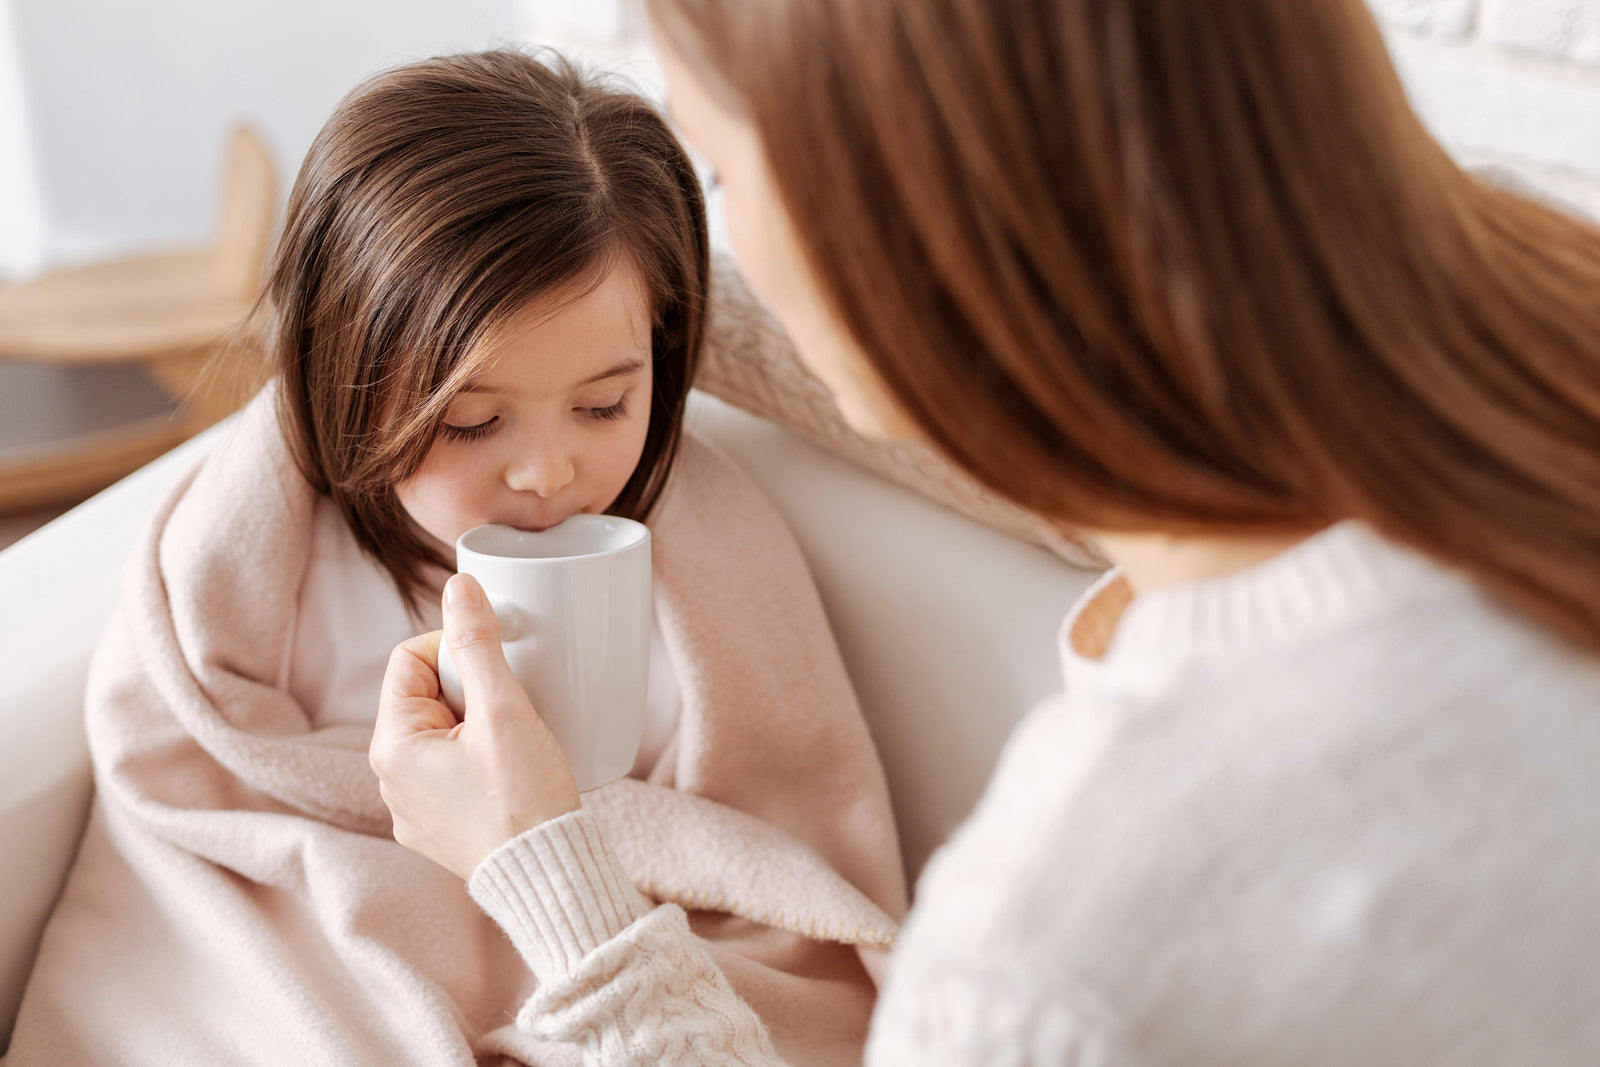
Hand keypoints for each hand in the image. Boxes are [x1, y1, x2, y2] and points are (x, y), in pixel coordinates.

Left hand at [370, 573, 581, 879]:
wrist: (549, 878)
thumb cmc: (525, 800)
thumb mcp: (505, 710)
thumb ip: (478, 644)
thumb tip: (458, 588)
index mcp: (392, 747)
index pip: (411, 659)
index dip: (456, 650)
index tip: (498, 667)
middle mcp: (389, 780)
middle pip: (426, 695)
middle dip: (472, 689)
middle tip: (513, 706)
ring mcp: (412, 809)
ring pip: (441, 733)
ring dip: (478, 723)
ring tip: (518, 739)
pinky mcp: (438, 828)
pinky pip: (451, 770)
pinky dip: (480, 759)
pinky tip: (512, 770)